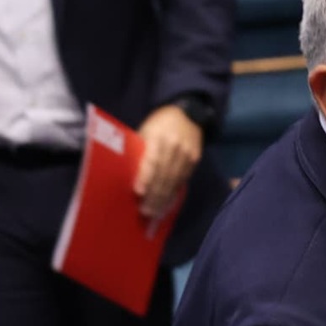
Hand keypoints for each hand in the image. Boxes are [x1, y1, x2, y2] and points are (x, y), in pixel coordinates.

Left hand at [134, 104, 201, 218]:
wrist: (188, 114)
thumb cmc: (159, 124)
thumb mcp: (146, 131)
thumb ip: (141, 151)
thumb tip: (131, 175)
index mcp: (158, 136)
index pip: (152, 159)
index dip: (146, 176)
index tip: (139, 192)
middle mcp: (174, 146)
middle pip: (164, 174)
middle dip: (154, 195)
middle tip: (146, 211)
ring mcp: (187, 153)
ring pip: (174, 180)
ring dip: (164, 198)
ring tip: (155, 212)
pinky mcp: (195, 159)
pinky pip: (183, 179)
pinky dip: (174, 193)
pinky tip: (167, 202)